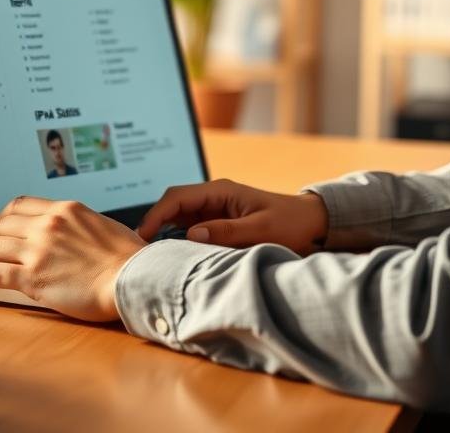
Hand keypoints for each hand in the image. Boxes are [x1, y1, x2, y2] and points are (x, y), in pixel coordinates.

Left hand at [0, 196, 146, 321]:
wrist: (132, 277)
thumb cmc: (127, 257)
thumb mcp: (103, 225)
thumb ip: (80, 226)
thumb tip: (74, 234)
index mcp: (66, 210)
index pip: (20, 204)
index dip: (4, 217)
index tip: (0, 228)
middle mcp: (48, 225)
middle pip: (1, 224)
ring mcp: (39, 250)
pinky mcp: (33, 277)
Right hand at [137, 178, 328, 255]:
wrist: (310, 223)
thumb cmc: (289, 224)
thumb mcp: (260, 230)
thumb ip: (226, 231)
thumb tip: (191, 234)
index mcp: (220, 191)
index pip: (177, 197)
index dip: (155, 215)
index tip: (141, 237)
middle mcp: (213, 197)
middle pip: (172, 205)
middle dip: (153, 224)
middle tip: (138, 251)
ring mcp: (214, 209)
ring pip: (178, 218)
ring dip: (164, 233)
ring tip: (150, 257)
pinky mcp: (218, 223)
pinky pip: (190, 228)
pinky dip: (177, 240)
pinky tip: (171, 257)